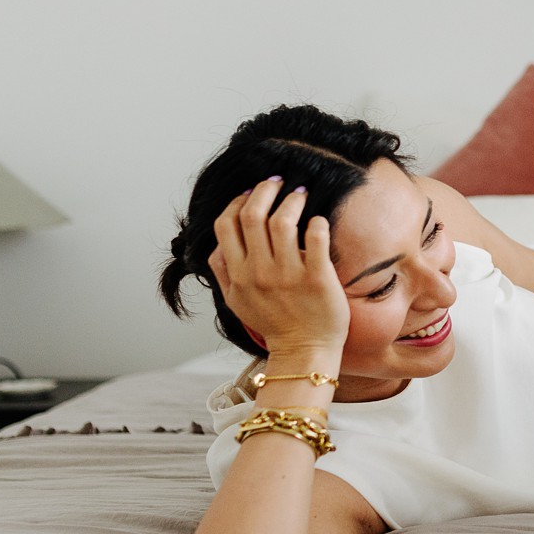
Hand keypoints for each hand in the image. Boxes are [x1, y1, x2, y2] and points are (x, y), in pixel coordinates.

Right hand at [208, 178, 348, 365]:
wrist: (304, 351)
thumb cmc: (274, 324)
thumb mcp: (235, 302)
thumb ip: (222, 272)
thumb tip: (216, 245)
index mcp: (237, 275)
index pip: (226, 225)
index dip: (236, 202)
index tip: (250, 192)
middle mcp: (259, 272)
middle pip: (253, 215)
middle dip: (264, 190)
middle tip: (277, 182)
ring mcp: (288, 274)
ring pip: (283, 220)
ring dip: (291, 200)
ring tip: (300, 193)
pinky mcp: (317, 277)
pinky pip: (316, 236)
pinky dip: (317, 222)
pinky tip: (318, 221)